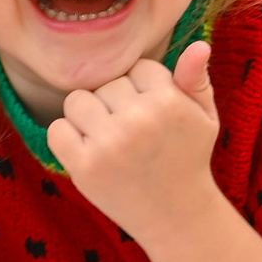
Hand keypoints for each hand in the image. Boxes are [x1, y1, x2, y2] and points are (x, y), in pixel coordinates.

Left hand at [47, 41, 222, 244]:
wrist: (177, 215)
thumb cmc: (188, 158)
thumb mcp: (204, 118)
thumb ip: (196, 80)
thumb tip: (198, 45)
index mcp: (169, 101)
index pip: (139, 67)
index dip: (144, 89)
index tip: (154, 114)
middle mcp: (139, 119)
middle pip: (108, 83)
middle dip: (116, 102)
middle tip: (134, 132)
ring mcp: (109, 143)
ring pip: (77, 100)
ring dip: (88, 115)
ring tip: (109, 137)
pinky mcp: (85, 166)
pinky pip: (57, 129)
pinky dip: (67, 138)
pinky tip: (89, 151)